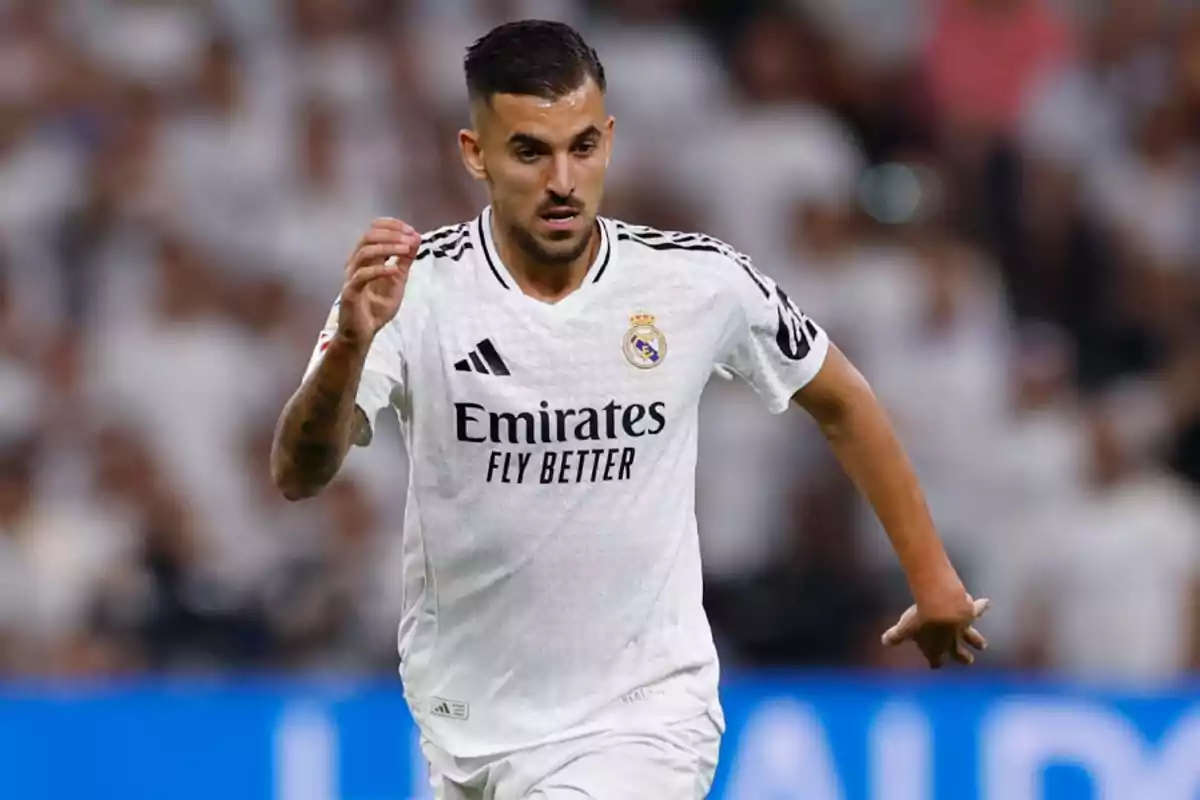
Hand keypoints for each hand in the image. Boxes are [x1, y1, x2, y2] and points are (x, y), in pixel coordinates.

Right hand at [337, 217, 421, 342]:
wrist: (363, 333)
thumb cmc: (377, 307)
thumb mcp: (398, 280)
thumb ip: (404, 261)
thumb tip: (416, 238)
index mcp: (366, 259)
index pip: (374, 231)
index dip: (392, 226)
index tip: (411, 231)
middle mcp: (356, 263)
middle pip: (368, 237)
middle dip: (391, 234)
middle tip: (410, 237)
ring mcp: (351, 277)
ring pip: (364, 252)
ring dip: (388, 247)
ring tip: (406, 249)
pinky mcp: (350, 292)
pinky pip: (362, 275)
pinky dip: (379, 270)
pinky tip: (394, 270)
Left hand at [882, 593, 989, 668]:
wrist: (942, 606)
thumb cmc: (921, 619)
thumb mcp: (905, 628)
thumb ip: (895, 636)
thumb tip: (885, 642)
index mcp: (936, 648)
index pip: (935, 660)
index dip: (934, 663)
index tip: (935, 666)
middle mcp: (951, 641)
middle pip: (958, 653)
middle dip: (963, 658)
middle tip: (968, 661)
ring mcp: (962, 628)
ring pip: (973, 637)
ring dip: (977, 640)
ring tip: (982, 645)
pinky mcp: (970, 614)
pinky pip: (977, 609)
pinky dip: (982, 606)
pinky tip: (987, 603)